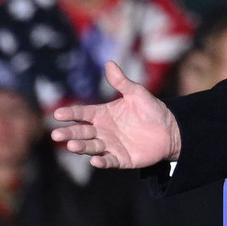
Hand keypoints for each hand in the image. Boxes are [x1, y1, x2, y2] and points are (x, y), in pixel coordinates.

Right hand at [52, 61, 180, 168]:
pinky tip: (96, 162)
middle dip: (69, 133)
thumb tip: (110, 63)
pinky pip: (109, 161)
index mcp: (102, 114)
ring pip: (91, 147)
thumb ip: (122, 82)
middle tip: (56, 135)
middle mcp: (102, 131)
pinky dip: (102, 162)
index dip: (70, 113)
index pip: (82, 113)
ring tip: (72, 145)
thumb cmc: (151, 110)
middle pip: (81, 132)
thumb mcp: (137, 94)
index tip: (58, 114)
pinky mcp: (121, 158)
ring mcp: (110, 145)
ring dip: (81, 147)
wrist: (170, 129)